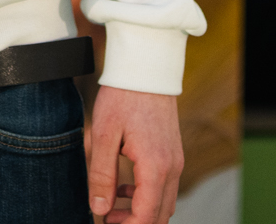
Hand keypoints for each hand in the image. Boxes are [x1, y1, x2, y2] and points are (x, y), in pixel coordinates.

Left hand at [87, 86, 181, 222]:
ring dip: (142, 212)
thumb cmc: (122, 97)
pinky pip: (165, 187)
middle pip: (160, 216)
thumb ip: (101, 175)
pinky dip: (147, 196)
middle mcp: (172, 168)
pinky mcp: (173, 154)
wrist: (146, 68)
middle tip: (107, 220)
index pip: (146, 216)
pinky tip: (124, 188)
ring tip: (111, 206)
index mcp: (155, 167)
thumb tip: (99, 209)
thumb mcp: (104, 136)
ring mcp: (176, 161)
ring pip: (165, 204)